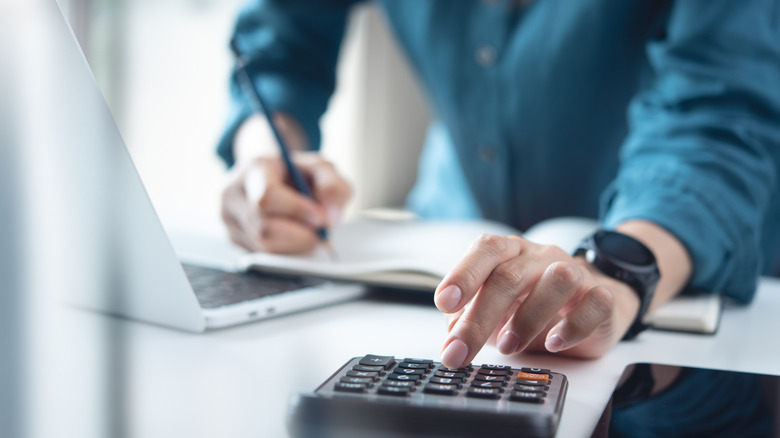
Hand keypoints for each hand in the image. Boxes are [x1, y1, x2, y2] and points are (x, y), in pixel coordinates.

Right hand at [220, 151, 350, 252]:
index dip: (297, 211)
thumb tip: (330, 219)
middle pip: (264, 229)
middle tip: (321, 232)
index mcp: (253, 168)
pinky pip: (262, 258)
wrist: (273, 176)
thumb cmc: (297, 173)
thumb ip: (333, 187)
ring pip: (264, 248)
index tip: (321, 217)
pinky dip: (286, 253)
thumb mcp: (322, 168)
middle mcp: (233, 194)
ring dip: (295, 247)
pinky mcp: (232, 240)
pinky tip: (294, 238)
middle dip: (300, 236)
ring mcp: (228, 219)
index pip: (267, 197)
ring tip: (309, 233)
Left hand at [434, 234, 640, 368]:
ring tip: (508, 346)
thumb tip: (451, 334)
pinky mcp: (603, 297)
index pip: (486, 249)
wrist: (590, 304)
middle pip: (510, 276)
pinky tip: (554, 343)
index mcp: (510, 253)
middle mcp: (541, 257)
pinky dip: (574, 326)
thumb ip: (469, 315)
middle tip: (461, 350)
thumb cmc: (532, 305)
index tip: (445, 302)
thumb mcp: (494, 309)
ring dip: (528, 317)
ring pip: (558, 279)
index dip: (464, 274)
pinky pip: (596, 303)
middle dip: (480, 317)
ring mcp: (576, 273)